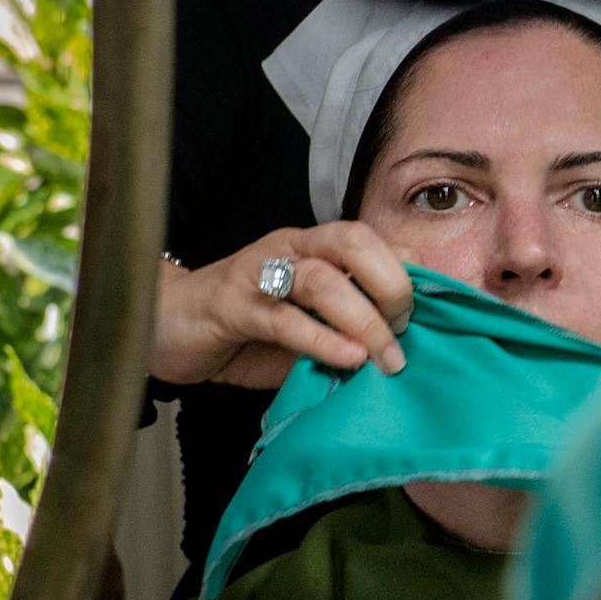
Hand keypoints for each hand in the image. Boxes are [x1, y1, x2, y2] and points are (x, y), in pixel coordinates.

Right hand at [152, 223, 414, 390]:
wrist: (166, 328)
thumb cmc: (248, 329)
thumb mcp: (310, 324)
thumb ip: (350, 325)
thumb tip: (408, 347)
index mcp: (316, 247)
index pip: (376, 240)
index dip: (411, 272)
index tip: (434, 314)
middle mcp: (291, 248)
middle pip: (355, 242)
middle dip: (393, 284)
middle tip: (405, 329)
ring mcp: (259, 272)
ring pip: (322, 278)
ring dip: (363, 319)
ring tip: (386, 357)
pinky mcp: (230, 305)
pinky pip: (282, 317)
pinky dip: (321, 339)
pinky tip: (347, 359)